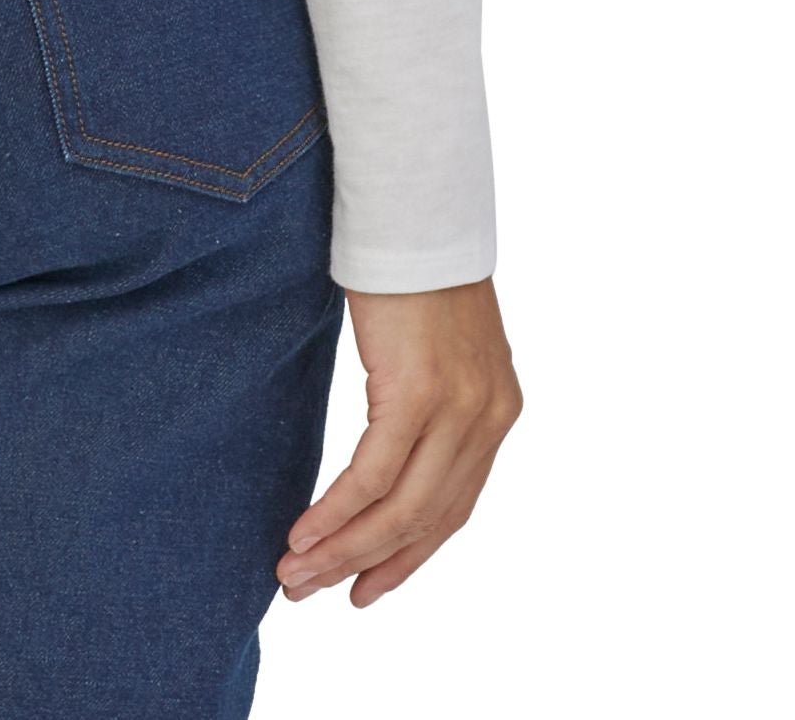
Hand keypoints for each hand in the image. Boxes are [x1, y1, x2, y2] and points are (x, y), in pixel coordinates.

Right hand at [278, 278, 520, 608]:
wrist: (414, 203)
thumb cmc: (412, 260)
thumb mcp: (438, 342)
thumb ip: (430, 394)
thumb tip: (393, 430)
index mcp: (497, 410)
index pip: (455, 508)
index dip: (410, 555)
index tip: (368, 586)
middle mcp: (487, 419)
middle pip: (428, 521)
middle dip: (369, 564)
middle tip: (316, 591)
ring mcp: (457, 410)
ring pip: (401, 511)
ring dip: (343, 549)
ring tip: (297, 575)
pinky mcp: (416, 393)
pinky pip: (373, 476)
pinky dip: (336, 512)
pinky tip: (304, 533)